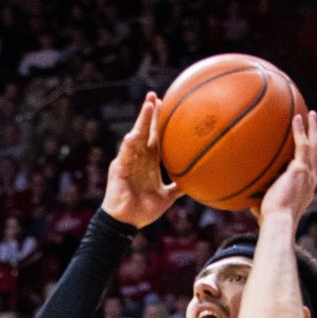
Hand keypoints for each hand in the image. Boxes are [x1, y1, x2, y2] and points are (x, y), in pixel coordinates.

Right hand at [100, 92, 179, 227]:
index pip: (154, 137)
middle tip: (154, 95)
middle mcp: (137, 158)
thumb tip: (197, 183)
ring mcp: (128, 162)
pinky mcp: (119, 170)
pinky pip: (125, 156)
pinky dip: (129, 146)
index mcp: (148, 162)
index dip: (158, 122)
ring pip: (135, 137)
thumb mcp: (167, 197)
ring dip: (141, 121)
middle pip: (144, 130)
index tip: (165, 105)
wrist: (127, 222)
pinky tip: (133, 135)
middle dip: (148, 113)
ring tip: (148, 106)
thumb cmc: (144, 211)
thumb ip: (179, 188)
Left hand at [254, 111, 316, 225]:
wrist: (277, 222)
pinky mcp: (300, 170)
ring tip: (310, 114)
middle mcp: (311, 180)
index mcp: (306, 189)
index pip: (313, 169)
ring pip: (315, 146)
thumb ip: (257, 200)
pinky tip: (297, 118)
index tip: (312, 146)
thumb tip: (243, 198)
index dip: (314, 156)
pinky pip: (302, 145)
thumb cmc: (270, 221)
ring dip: (313, 128)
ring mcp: (308, 174)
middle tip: (315, 125)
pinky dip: (300, 130)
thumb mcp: (265, 208)